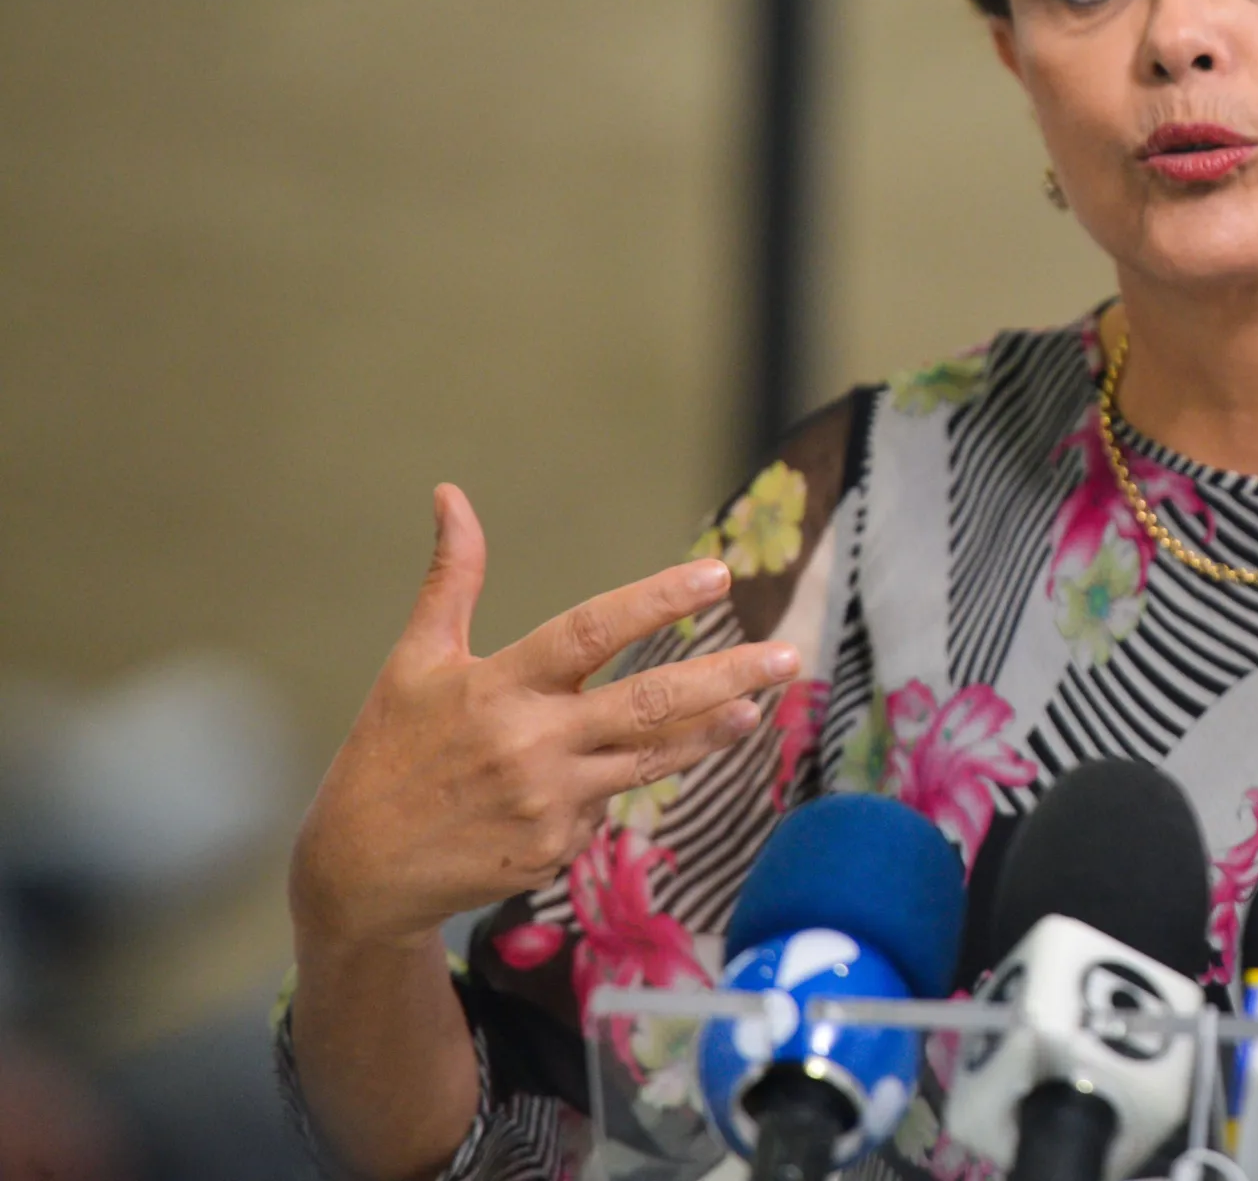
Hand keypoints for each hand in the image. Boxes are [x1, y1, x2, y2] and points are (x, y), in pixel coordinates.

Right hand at [289, 484, 798, 950]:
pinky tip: (616, 770)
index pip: (592, 630)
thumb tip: (451, 495)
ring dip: (711, 731)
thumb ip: (452, 579)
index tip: (717, 575)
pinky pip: (611, 804)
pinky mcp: (557, 846)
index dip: (657, 600)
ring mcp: (549, 800)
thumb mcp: (415, 660)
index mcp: (496, 685)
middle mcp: (530, 741)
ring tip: (758, 705)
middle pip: (651, 701)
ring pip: (652, 758)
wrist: (359, 870)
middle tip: (789, 653)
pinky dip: (622, 780)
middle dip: (728, 675)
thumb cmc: (388, 750)